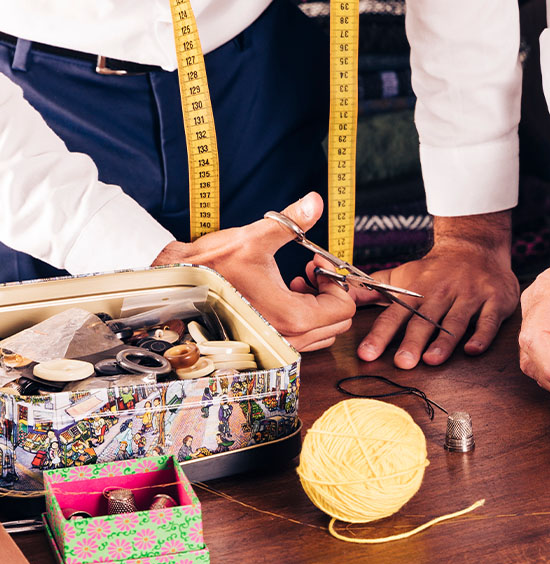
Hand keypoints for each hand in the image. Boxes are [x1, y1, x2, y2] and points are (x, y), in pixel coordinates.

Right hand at [153, 192, 355, 351]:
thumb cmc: (211, 264)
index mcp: (290, 317)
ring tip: (295, 281)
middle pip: (337, 322)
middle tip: (309, 270)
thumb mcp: (254, 238)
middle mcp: (287, 339)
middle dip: (329, 293)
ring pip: (322, 332)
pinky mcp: (268, 346)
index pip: (343, 308)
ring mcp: (277, 347)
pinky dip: (304, 317)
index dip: (336, 280)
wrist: (177, 285)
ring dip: (317, 305)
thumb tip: (315, 200)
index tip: (315, 262)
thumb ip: (291, 221)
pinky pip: (304, 337)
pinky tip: (283, 292)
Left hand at [336, 212, 518, 367]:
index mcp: (418, 290)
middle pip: (425, 319)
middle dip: (413, 341)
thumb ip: (373, 289)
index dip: (381, 334)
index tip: (367, 353)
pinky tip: (472, 350)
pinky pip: (488, 320)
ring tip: (432, 359)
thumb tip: (341, 296)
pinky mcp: (494, 300)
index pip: (395, 314)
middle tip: (402, 363)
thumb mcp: (403, 274)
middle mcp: (442, 293)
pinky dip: (482, 335)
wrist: (476, 247)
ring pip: (456, 320)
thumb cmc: (436, 269)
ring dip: (444, 341)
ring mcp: (469, 296)